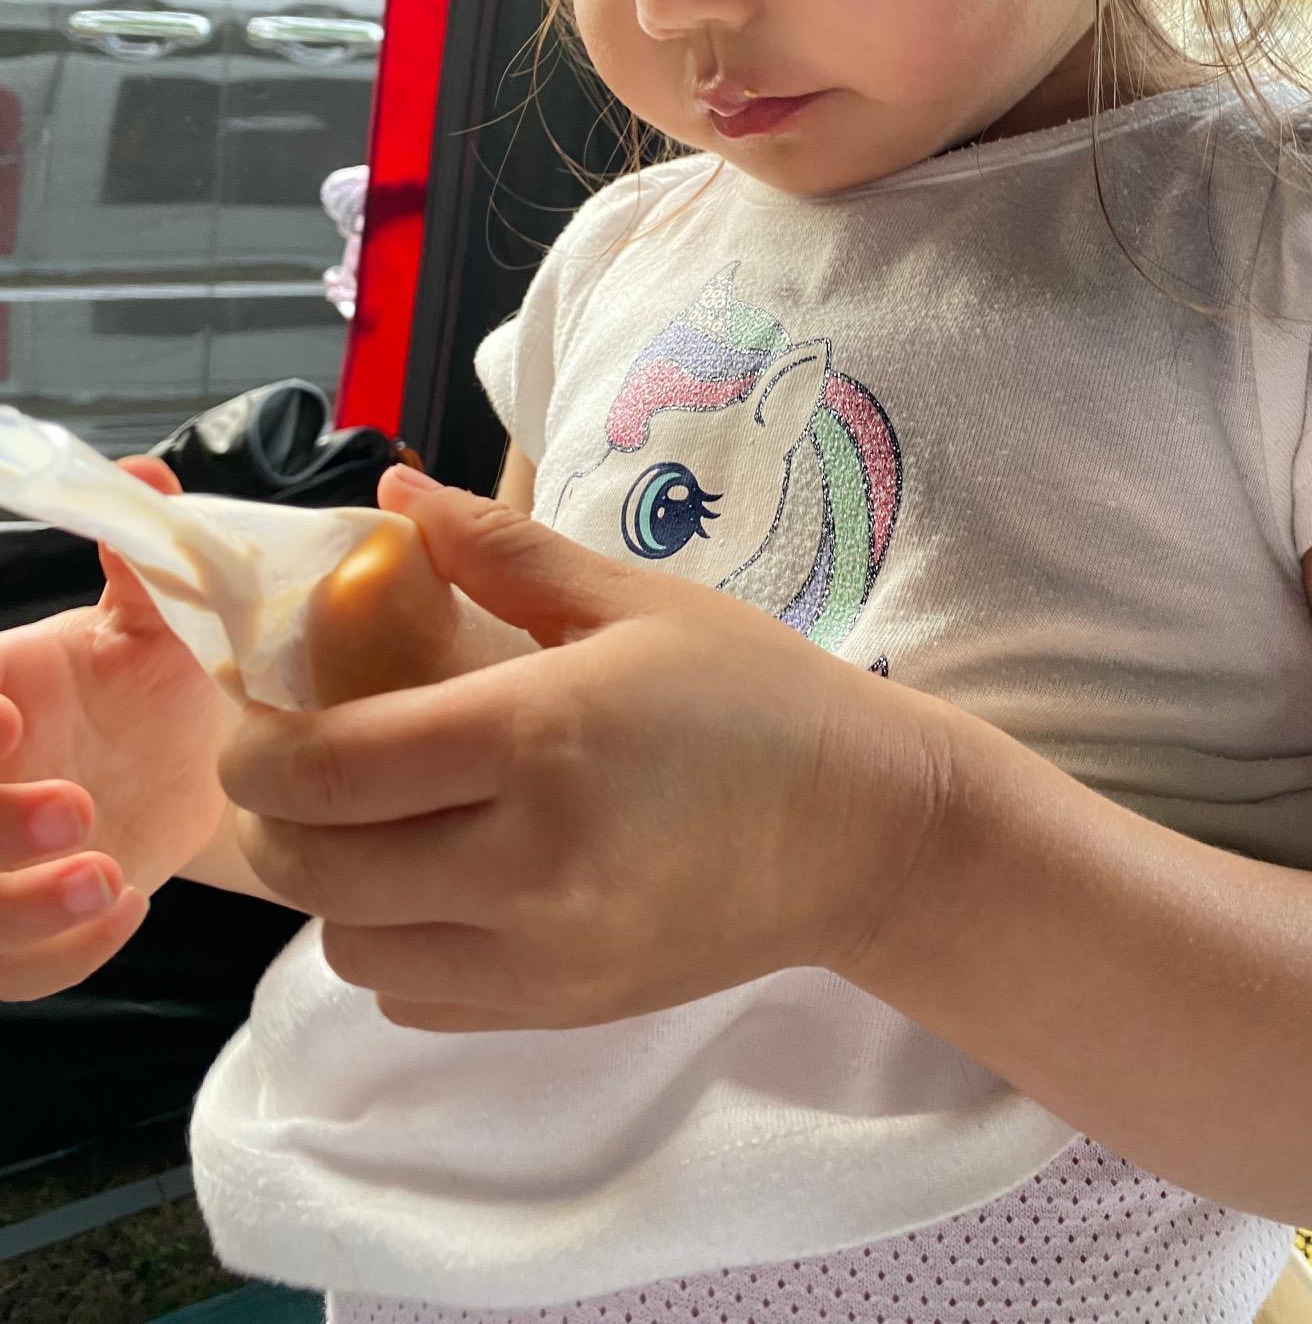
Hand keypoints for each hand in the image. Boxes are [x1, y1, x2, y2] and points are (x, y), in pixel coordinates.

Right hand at [0, 458, 233, 1000]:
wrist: (182, 772)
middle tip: (72, 813)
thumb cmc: (149, 689)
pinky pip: (10, 974)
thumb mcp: (148, 628)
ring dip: (17, 911)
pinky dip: (59, 956)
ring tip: (107, 876)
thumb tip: (147, 480)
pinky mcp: (15, 937)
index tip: (10, 719)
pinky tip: (128, 910)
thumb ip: (143, 566)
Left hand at [219, 470, 948, 1031]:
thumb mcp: (635, 598)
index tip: (252, 711)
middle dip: (270, 812)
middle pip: (316, 866)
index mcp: (538, 737)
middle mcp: (528, 861)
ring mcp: (544, 951)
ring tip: (364, 823)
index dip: (257, 743)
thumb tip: (394, 495)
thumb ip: (501, 547)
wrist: (866, 831)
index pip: (330, 764)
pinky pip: (415, 995)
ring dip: (329, 885)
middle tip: (285, 762)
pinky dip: (392, 946)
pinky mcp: (562, 1007)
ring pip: (351, 944)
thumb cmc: (756, 695)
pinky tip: (432, 886)